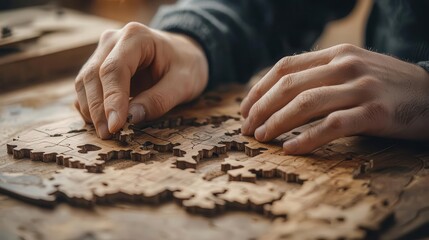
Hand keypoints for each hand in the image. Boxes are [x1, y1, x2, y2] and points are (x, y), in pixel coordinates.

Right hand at [75, 22, 207, 138]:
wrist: (184, 54)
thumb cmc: (187, 66)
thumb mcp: (184, 83)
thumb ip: (159, 100)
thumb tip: (131, 118)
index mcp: (136, 37)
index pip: (114, 69)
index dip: (112, 99)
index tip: (115, 126)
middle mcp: (113, 40)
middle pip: (93, 75)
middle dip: (98, 109)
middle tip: (108, 135)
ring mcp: (103, 52)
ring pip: (85, 82)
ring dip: (91, 110)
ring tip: (105, 133)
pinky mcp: (99, 67)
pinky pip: (86, 88)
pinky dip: (90, 107)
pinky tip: (101, 123)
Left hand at [240, 44, 428, 153]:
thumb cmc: (385, 86)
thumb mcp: (353, 69)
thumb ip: (320, 75)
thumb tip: (279, 94)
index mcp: (336, 54)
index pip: (285, 67)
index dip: (259, 89)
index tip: (245, 109)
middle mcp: (345, 65)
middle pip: (289, 85)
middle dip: (260, 108)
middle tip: (247, 128)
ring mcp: (360, 88)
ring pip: (305, 103)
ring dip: (276, 122)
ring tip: (261, 137)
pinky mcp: (374, 113)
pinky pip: (332, 126)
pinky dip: (306, 138)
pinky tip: (290, 148)